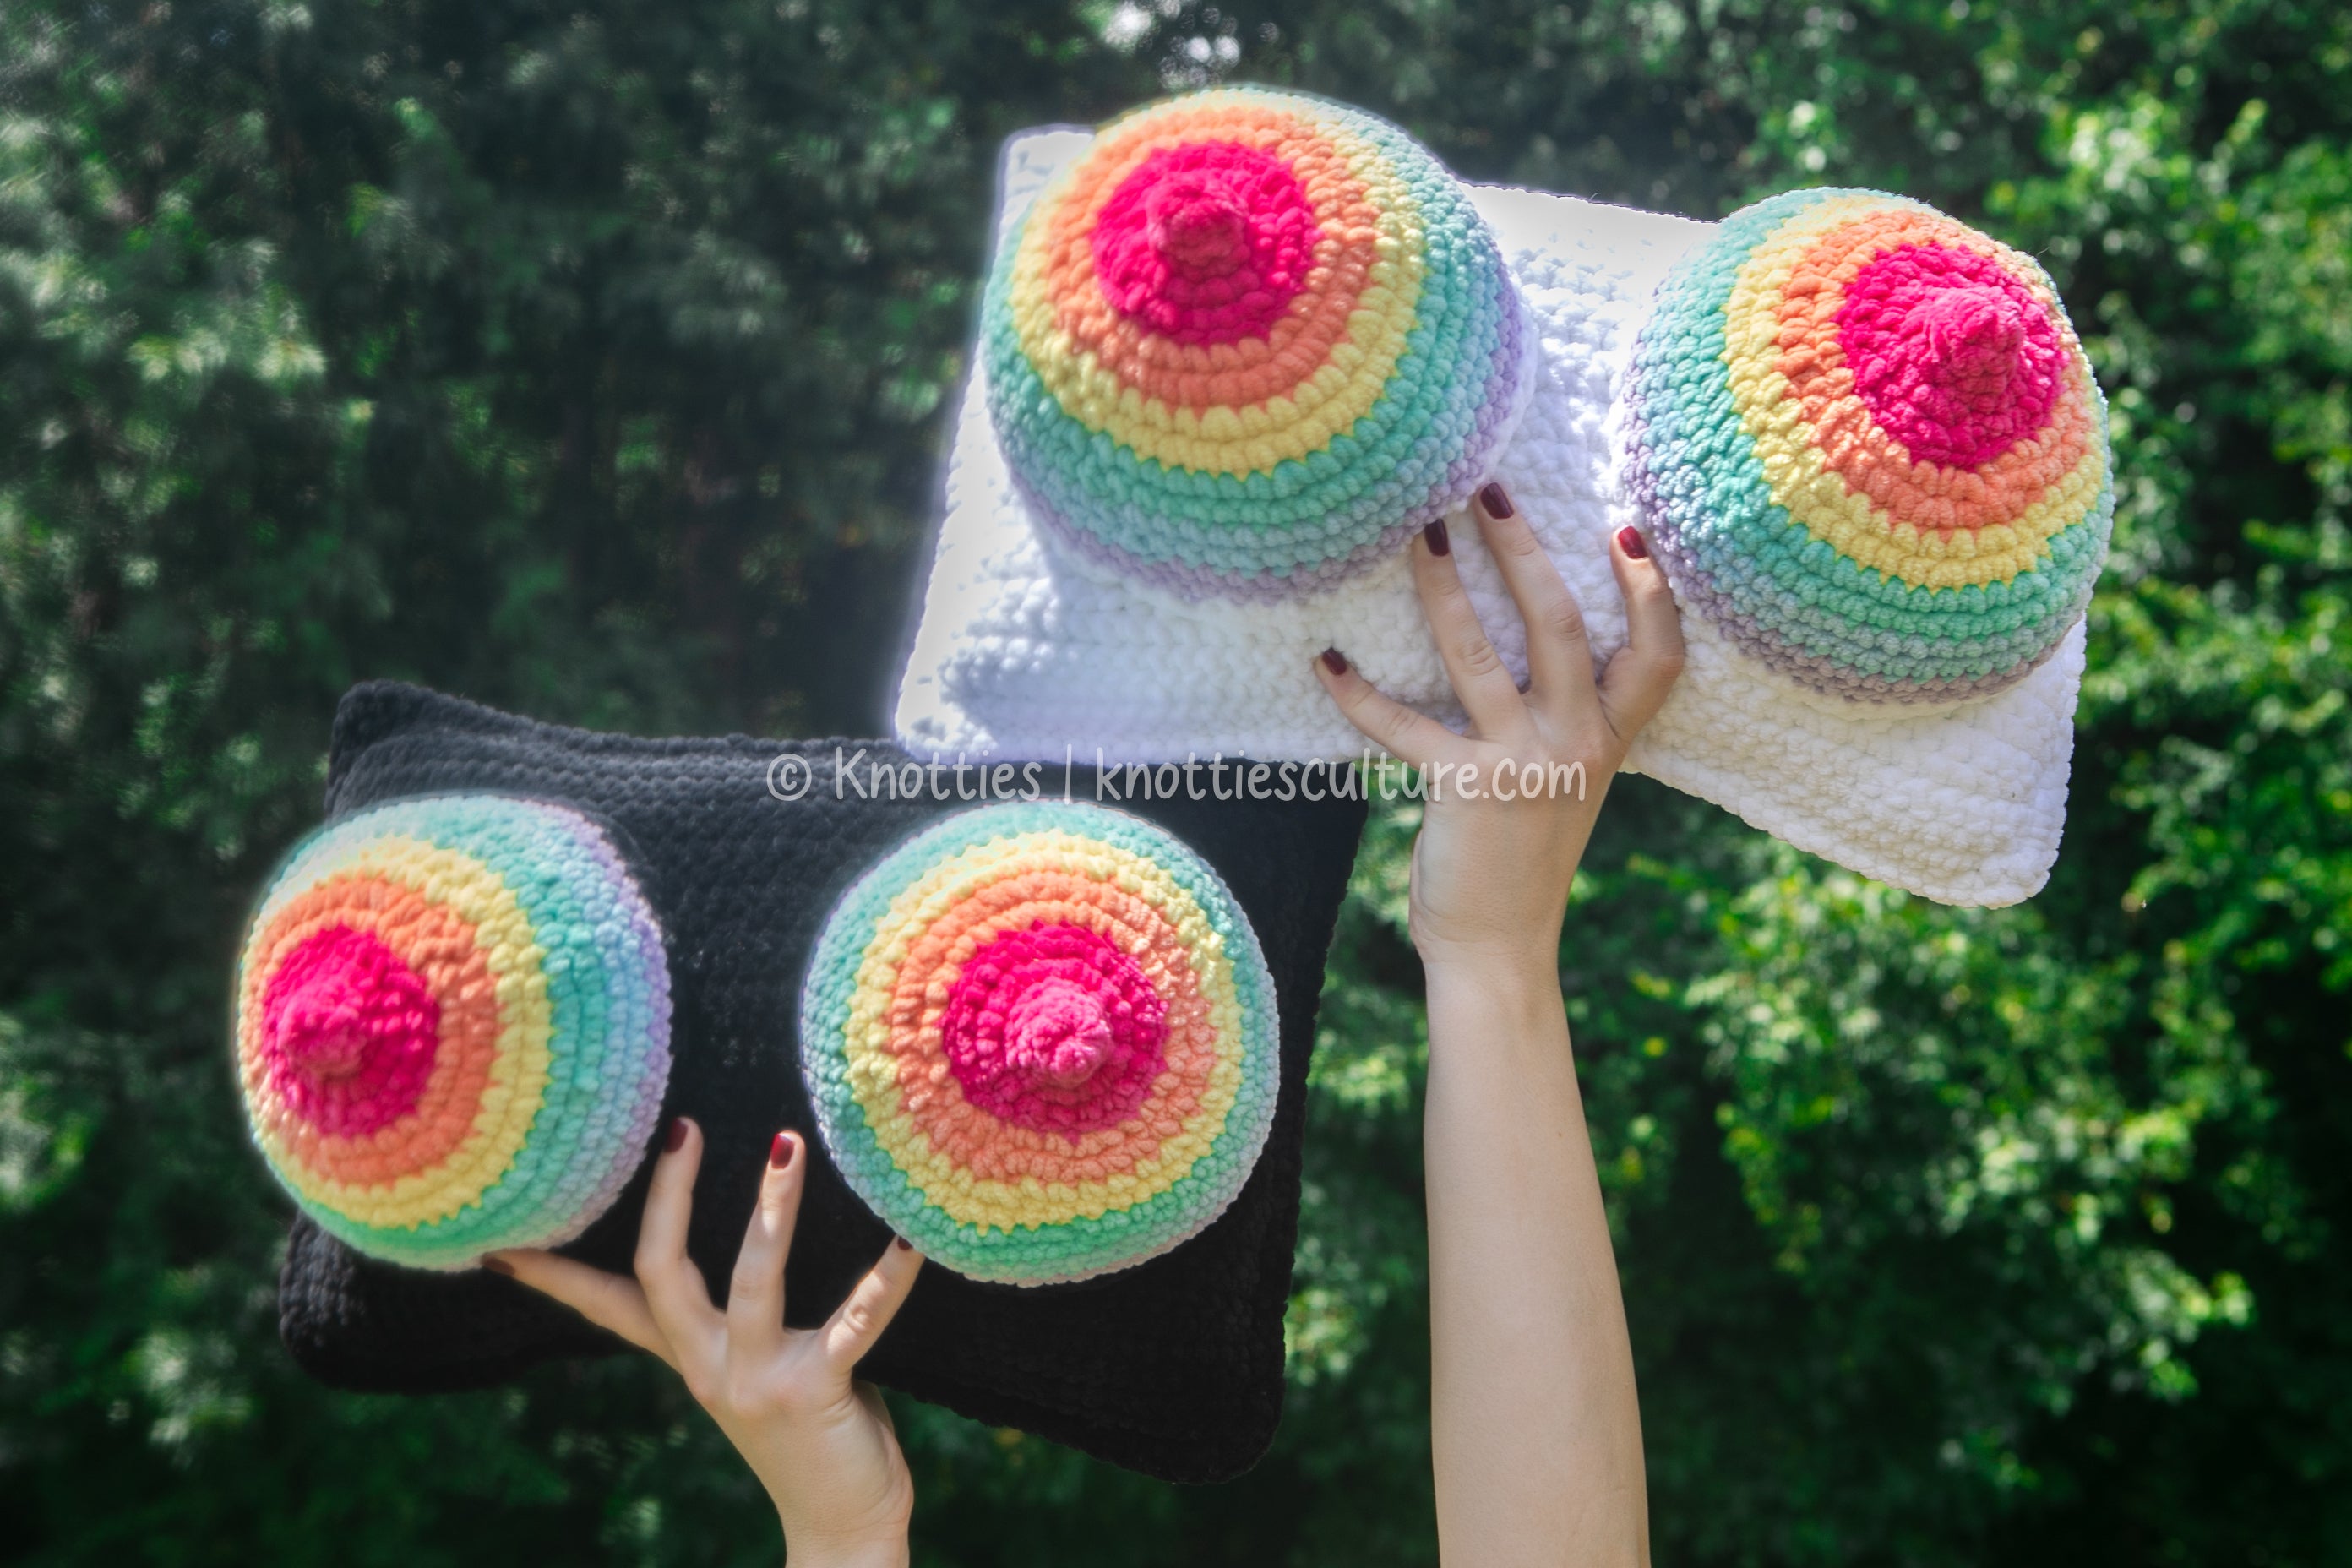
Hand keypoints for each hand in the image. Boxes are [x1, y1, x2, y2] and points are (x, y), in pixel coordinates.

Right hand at [489, 1120, 922, 1567]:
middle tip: (684, 1128)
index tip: (503, 1237)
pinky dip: (886, 1279)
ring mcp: (759, 1381)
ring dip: (772, 1210)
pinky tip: (910, 1239)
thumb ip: (746, 1322)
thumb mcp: (758, 1373)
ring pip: (752, 1279)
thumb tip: (756, 1243)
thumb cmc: (813, 1434)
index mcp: (692, 1358)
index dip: (555, 1273)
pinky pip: (855, 1322)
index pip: (607, 1305)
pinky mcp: (817, 1390)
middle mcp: (710, 1367)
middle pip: (663, 1271)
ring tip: (786, 1146)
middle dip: (670, 1196)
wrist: (842, 1529)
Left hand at [1313, 484, 1683, 972]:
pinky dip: (1358, 690)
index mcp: (1608, 738)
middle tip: (1485, 491)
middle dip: (1521, 550)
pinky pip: (1402, 724)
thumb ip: (1570, 718)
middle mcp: (1576, 743)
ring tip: (1416, 533)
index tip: (1625, 528)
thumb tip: (1534, 634)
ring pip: (1478, 654)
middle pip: (1558, 625)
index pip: (1657, 654)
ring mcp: (1522, 764)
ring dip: (1442, 587)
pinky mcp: (1462, 788)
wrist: (1501, 947)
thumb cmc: (1526, 854)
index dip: (1649, 591)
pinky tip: (1326, 658)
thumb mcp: (1571, 781)